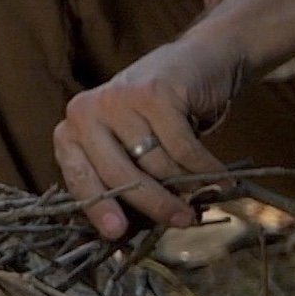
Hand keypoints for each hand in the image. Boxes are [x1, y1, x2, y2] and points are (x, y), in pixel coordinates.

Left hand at [54, 35, 246, 240]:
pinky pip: (183, 148)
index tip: (117, 234)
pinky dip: (206, 168)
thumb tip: (130, 234)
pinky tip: (222, 178)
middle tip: (183, 222)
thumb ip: (123, 179)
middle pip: (120, 176)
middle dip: (155, 205)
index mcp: (73, 130)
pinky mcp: (154, 93)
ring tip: (206, 191)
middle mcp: (86, 111)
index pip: (80, 179)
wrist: (200, 61)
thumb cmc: (161, 117)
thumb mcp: (130, 145)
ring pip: (155, 165)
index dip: (98, 208)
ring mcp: (119, 98)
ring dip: (187, 185)